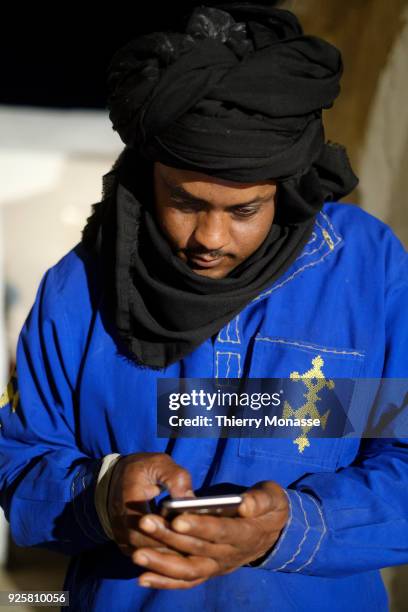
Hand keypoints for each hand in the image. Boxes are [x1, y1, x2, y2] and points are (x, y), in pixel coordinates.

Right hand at [108, 452, 192, 556]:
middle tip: (198, 544)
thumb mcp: (159, 464)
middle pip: (149, 545)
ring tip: (192, 549)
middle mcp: (120, 522)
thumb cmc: (142, 469)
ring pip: (147, 556)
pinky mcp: (125, 545)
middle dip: (173, 546)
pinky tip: (179, 552)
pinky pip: (144, 558)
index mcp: (128, 499)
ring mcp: (121, 537)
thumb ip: (176, 478)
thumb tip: (190, 499)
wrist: (115, 479)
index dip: (172, 528)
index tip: (193, 526)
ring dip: (169, 554)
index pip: (150, 523)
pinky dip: (161, 556)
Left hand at [134, 480, 288, 589]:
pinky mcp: (208, 571)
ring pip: (187, 570)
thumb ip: (261, 499)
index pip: (221, 531)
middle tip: (145, 522)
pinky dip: (164, 582)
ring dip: (161, 564)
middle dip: (169, 537)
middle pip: (197, 549)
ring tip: (136, 554)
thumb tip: (245, 504)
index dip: (200, 526)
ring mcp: (217, 566)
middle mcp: (230, 555)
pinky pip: (185, 581)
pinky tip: (142, 578)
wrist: (271, 531)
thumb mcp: (273, 497)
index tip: (177, 518)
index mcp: (246, 534)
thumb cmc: (268, 506)